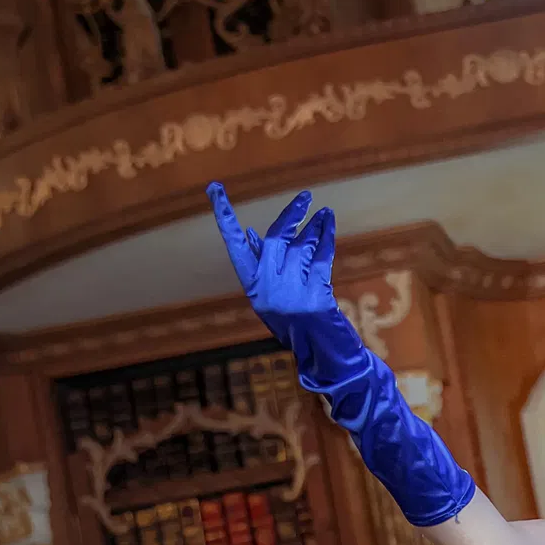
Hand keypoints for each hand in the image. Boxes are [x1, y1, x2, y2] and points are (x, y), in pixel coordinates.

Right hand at [208, 183, 336, 338]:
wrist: (322, 355)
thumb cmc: (296, 324)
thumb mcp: (270, 297)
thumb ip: (261, 266)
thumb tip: (248, 232)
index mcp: (252, 288)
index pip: (234, 246)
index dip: (224, 217)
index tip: (215, 188)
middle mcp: (267, 291)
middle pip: (276, 239)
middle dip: (291, 215)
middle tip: (306, 196)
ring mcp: (292, 295)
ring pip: (303, 247)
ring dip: (315, 227)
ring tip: (324, 213)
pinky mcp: (316, 298)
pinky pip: (322, 258)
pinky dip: (327, 239)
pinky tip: (329, 224)